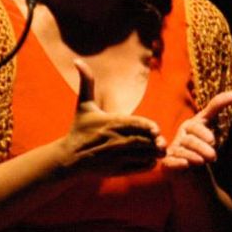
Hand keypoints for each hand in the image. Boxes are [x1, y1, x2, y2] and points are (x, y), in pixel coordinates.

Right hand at [61, 60, 163, 175]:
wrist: (69, 158)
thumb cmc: (79, 129)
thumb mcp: (83, 106)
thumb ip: (87, 83)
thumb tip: (78, 61)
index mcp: (110, 123)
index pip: (136, 124)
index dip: (149, 127)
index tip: (155, 129)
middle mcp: (114, 140)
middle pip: (144, 141)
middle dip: (156, 141)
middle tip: (162, 141)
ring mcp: (116, 156)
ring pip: (144, 154)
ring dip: (154, 153)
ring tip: (159, 149)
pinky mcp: (118, 170)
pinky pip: (140, 167)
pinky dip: (149, 164)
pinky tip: (150, 159)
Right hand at [160, 90, 231, 169]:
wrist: (193, 175)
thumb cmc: (201, 147)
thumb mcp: (208, 126)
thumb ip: (217, 108)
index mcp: (189, 127)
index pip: (196, 126)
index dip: (204, 132)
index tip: (213, 138)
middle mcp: (179, 137)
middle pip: (190, 140)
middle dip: (202, 147)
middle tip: (213, 155)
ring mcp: (173, 151)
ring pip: (182, 151)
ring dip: (194, 156)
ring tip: (204, 161)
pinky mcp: (168, 165)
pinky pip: (171, 163)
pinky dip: (178, 163)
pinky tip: (186, 165)